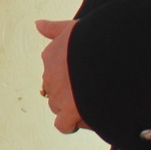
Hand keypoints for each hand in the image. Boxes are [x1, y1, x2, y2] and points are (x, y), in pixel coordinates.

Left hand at [36, 19, 86, 134]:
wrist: (113, 54)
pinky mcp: (70, 111)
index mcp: (51, 56)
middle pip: (55, 91)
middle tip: (93, 92)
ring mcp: (58, 94)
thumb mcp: (73, 28)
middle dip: (70, 94)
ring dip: (71, 109)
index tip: (85, 78)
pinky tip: (90, 120)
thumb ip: (54, 29)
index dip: (70, 77)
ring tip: (95, 105)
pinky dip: (74, 124)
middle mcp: (50, 76)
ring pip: (58, 107)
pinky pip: (64, 124)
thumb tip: (37, 24)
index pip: (53, 71)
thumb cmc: (97, 39)